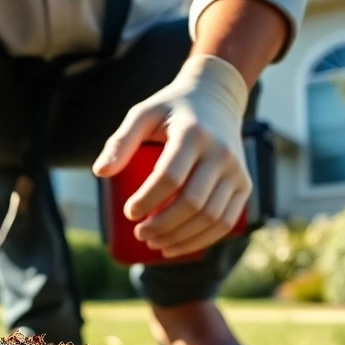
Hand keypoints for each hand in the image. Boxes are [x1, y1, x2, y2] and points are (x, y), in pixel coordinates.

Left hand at [92, 54, 250, 258]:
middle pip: (192, 202)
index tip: (129, 213)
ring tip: (154, 243)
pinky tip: (178, 247)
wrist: (217, 97)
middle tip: (140, 233)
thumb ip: (120, 141)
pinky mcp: (244, 184)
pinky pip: (226, 221)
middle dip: (162, 226)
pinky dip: (202, 240)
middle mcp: (221, 153)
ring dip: (180, 238)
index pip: (170, 177)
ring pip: (211, 218)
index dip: (147, 201)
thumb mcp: (143, 114)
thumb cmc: (171, 109)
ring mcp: (236, 170)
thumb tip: (100, 172)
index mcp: (193, 134)